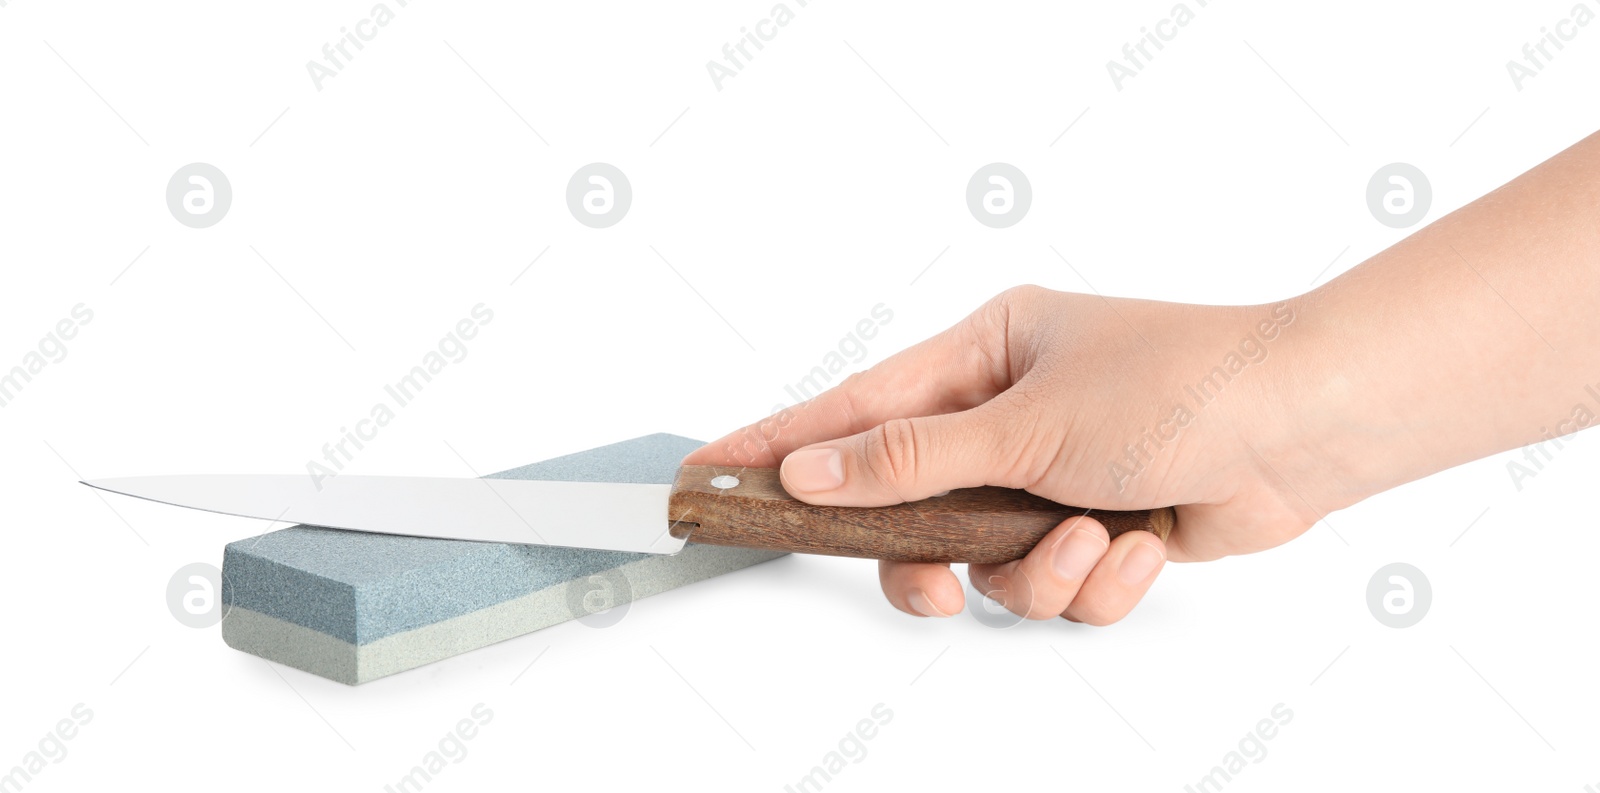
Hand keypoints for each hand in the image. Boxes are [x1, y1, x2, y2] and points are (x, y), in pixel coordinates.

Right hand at [683, 285, 1325, 623]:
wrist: (1307, 426)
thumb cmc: (1182, 385)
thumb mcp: (1026, 420)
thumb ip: (907, 457)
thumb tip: (809, 471)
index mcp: (982, 354)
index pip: (852, 405)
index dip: (778, 443)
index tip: (710, 472)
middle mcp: (1010, 415)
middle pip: (911, 508)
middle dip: (931, 558)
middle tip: (931, 583)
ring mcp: (1052, 475)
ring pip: (987, 563)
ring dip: (1041, 568)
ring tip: (1095, 534)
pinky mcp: (1096, 528)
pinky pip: (1057, 585)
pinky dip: (1099, 576)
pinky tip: (1142, 539)